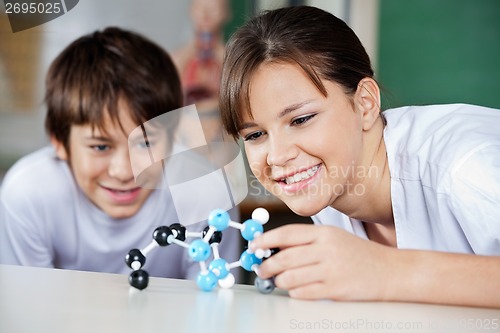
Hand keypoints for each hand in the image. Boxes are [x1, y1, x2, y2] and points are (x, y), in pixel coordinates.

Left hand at [250, 224, 394, 300]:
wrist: (390, 271)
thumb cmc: (359, 254)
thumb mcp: (333, 238)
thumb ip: (306, 241)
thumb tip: (275, 247)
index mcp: (324, 233)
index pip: (287, 233)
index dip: (266, 240)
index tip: (254, 246)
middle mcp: (326, 250)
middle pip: (284, 257)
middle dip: (267, 264)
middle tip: (261, 269)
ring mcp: (331, 270)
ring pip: (290, 277)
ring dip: (279, 281)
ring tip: (280, 281)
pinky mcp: (335, 290)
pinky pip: (303, 293)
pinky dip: (295, 292)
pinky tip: (298, 289)